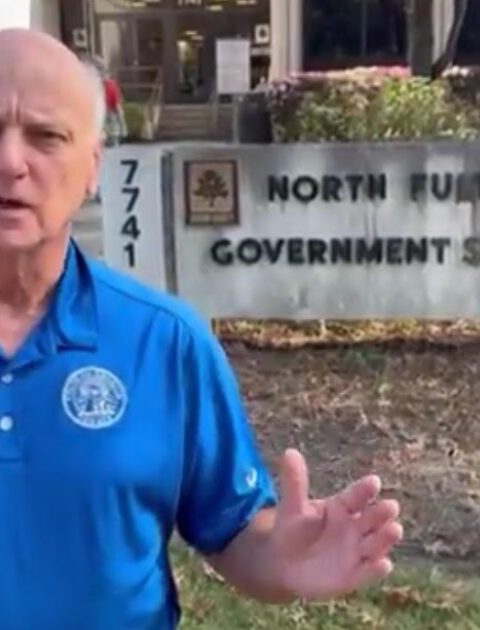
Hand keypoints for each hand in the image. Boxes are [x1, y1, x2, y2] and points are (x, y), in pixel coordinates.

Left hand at [270, 449, 402, 600]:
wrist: (284, 564)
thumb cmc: (293, 530)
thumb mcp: (293, 507)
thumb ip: (294, 482)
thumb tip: (289, 452)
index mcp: (342, 506)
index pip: (357, 495)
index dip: (365, 489)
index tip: (374, 481)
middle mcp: (355, 526)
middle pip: (373, 518)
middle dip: (382, 512)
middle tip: (391, 506)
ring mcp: (357, 551)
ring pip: (376, 543)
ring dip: (386, 537)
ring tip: (394, 529)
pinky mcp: (354, 574)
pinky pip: (368, 572)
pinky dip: (376, 569)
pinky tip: (384, 564)